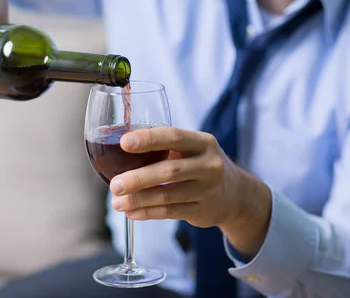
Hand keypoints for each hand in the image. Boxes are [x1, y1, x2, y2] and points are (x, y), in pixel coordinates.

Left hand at [109, 127, 271, 257]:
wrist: (235, 193)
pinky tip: (130, 212)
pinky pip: (169, 212)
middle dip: (138, 178)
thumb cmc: (199, 164)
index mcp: (203, 142)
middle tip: (114, 185)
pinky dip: (146, 213)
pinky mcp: (203, 211)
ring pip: (167, 196)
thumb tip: (117, 145)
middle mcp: (209, 165)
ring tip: (117, 202)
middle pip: (170, 171)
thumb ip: (163, 146)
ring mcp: (209, 190)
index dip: (149, 139)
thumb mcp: (191, 149)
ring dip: (138, 200)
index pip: (174, 137)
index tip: (124, 143)